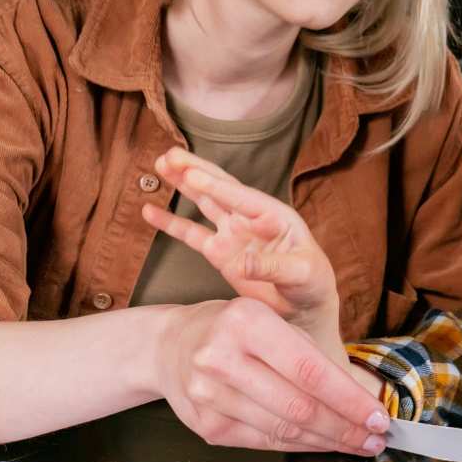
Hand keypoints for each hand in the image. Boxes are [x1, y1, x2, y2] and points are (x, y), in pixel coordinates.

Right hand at [142, 147, 338, 341]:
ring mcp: (233, 233)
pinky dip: (171, 223)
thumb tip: (240, 263)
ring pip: (203, 203)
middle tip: (169, 155)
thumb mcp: (301, 273)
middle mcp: (251, 218)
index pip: (241, 196)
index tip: (192, 173)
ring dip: (183, 184)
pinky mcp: (220, 253)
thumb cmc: (312, 282)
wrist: (305, 306)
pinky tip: (149, 211)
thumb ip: (272, 266)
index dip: (216, 185)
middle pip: (220, 189)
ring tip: (160, 164)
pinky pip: (191, 235)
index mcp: (274, 215)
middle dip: (195, 171)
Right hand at [155, 295, 388, 454]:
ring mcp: (209, 396)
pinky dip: (299, 446)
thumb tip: (359, 396)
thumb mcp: (269, 319)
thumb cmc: (232, 328)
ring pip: (282, 430)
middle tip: (375, 438)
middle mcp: (222, 359)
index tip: (378, 416)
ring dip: (327, 441)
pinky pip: (263, 442)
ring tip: (357, 444)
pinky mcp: (205, 427)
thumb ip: (309, 354)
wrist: (171, 345)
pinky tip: (321, 444)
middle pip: (298, 406)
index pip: (309, 369)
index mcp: (246, 322)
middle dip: (345, 426)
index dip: (349, 399)